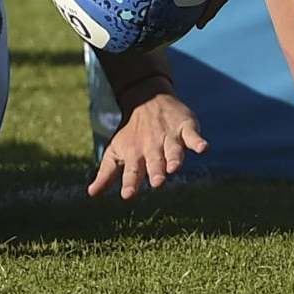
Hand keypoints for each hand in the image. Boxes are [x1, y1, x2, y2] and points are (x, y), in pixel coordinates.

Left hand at [90, 89, 206, 199]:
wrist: (147, 98)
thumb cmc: (131, 133)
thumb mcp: (116, 151)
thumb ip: (106, 173)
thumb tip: (90, 194)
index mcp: (136, 154)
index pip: (132, 171)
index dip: (130, 183)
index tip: (127, 196)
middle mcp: (153, 146)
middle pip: (155, 161)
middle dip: (156, 172)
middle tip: (157, 183)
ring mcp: (170, 136)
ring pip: (173, 149)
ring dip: (174, 158)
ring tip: (174, 167)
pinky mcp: (186, 127)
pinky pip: (193, 135)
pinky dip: (198, 141)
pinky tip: (203, 148)